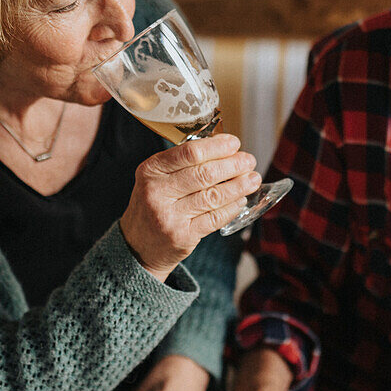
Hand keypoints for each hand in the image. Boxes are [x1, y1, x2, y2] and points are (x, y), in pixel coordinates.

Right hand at [120, 133, 258, 279]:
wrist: (138, 246)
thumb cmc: (154, 205)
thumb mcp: (157, 179)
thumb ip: (183, 164)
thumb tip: (225, 149)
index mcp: (151, 170)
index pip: (189, 152)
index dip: (217, 147)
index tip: (234, 143)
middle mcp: (157, 192)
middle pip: (205, 173)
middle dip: (233, 165)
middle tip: (249, 161)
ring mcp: (169, 216)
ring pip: (213, 196)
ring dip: (238, 186)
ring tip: (252, 179)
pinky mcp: (182, 236)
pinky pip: (215, 218)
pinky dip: (232, 207)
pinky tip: (241, 200)